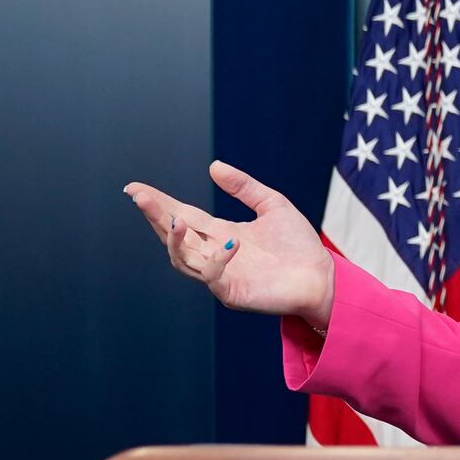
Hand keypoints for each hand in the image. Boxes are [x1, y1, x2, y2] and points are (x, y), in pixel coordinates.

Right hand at [125, 161, 334, 327]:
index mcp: (221, 234)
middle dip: (155, 217)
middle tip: (140, 197)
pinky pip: (213, 278)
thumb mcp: (272, 205)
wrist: (324, 276)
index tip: (136, 188)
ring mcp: (220, 275)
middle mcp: (214, 254)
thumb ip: (245, 187)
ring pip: (182, 259)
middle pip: (174, 235)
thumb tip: (214, 166)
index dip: (158, 204)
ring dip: (175, 239)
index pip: (182, 216)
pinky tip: (231, 244)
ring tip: (177, 218)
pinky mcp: (232, 292)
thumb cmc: (299, 245)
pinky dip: (217, 261)